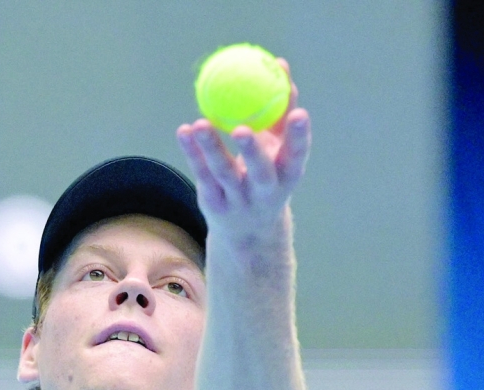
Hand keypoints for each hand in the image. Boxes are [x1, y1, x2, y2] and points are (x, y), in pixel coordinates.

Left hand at [176, 58, 309, 239]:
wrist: (248, 229)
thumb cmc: (268, 174)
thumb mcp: (278, 148)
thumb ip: (279, 110)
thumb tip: (279, 66)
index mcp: (288, 175)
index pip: (297, 156)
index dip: (299, 137)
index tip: (299, 113)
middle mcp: (265, 192)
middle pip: (260, 172)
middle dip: (253, 152)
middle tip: (242, 128)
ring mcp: (238, 200)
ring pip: (223, 173)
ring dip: (211, 148)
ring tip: (200, 124)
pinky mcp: (214, 203)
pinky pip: (202, 174)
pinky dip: (192, 152)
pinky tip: (184, 131)